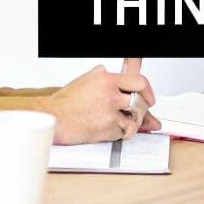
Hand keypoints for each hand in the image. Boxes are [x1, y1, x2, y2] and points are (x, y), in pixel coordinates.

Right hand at [40, 64, 158, 143]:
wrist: (53, 118)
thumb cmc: (66, 102)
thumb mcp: (85, 80)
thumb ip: (101, 75)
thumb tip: (109, 70)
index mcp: (106, 80)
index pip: (139, 82)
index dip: (148, 90)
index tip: (149, 97)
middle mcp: (110, 96)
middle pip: (140, 102)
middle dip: (142, 109)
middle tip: (138, 112)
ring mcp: (109, 114)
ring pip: (134, 119)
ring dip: (131, 122)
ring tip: (123, 121)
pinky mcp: (106, 130)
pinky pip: (123, 132)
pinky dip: (120, 132)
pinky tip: (112, 128)